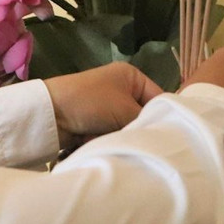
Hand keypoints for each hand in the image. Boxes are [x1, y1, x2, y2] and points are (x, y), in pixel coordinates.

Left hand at [45, 62, 162, 148]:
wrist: (52, 114)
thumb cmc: (92, 103)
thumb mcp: (126, 108)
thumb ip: (148, 120)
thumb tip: (164, 133)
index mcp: (132, 76)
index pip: (160, 98)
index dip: (166, 117)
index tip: (172, 137)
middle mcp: (122, 89)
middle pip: (144, 116)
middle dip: (142, 130)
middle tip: (145, 143)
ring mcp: (109, 107)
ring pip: (130, 129)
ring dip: (125, 138)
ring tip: (123, 144)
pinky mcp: (97, 124)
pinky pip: (115, 136)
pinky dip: (112, 142)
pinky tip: (110, 146)